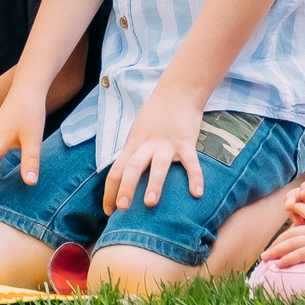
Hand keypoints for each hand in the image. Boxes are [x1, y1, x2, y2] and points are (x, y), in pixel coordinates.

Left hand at [103, 84, 208, 213]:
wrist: (176, 93)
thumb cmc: (154, 117)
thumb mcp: (137, 134)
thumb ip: (132, 155)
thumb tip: (124, 180)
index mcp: (133, 145)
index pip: (116, 170)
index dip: (110, 191)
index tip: (108, 211)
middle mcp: (147, 146)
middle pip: (133, 168)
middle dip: (126, 188)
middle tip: (122, 208)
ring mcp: (167, 144)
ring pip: (159, 166)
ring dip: (154, 184)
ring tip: (151, 203)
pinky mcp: (186, 142)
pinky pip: (191, 162)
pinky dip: (195, 177)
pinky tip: (197, 193)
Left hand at [263, 199, 304, 265]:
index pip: (304, 217)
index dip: (292, 223)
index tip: (284, 232)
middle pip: (291, 234)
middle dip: (277, 242)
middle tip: (267, 252)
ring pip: (290, 243)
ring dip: (276, 251)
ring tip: (265, 258)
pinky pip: (299, 254)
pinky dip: (286, 259)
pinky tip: (278, 265)